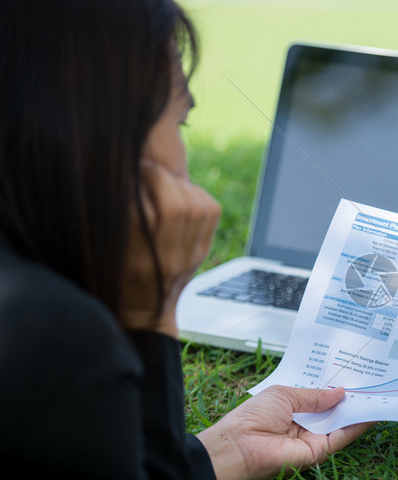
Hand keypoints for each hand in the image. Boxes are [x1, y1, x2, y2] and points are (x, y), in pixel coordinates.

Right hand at [121, 159, 220, 335]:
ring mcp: (189, 255)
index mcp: (137, 257)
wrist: (145, 309)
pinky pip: (210, 210)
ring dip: (179, 184)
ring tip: (162, 182)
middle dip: (160, 178)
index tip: (130, 169)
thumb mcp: (106, 244)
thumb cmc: (115, 270)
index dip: (140, 180)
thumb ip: (116, 210)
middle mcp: (167, 258)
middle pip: (176, 206)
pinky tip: (179, 194)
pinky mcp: (202, 249)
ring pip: (196, 206)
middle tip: (147, 171)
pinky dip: (195, 194)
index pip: (144, 209)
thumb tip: (124, 170)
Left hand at [196, 386, 373, 479]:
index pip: (321, 398)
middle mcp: (306, 424)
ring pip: (343, 423)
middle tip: (374, 383)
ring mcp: (314, 438)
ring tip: (381, 393)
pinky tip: (372, 412)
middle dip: (353, 398)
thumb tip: (340, 392)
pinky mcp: (320, 451)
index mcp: (294, 408)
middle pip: (335, 410)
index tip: (356, 375)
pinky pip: (343, 436)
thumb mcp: (286, 395)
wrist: (239, 446)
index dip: (336, 388)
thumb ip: (315, 395)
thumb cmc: (254, 416)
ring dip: (360, 410)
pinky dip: (358, 425)